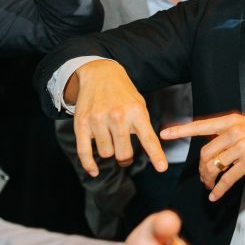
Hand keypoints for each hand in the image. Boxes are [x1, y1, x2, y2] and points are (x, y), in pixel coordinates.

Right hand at [72, 61, 167, 176]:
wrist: (100, 74)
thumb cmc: (124, 94)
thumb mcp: (139, 105)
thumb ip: (142, 126)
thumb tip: (148, 150)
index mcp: (136, 112)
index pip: (148, 139)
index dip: (156, 155)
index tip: (162, 168)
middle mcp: (118, 116)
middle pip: (123, 153)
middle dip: (125, 158)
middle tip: (125, 156)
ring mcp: (98, 120)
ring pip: (106, 153)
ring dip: (109, 151)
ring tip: (110, 139)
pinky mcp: (81, 123)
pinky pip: (84, 152)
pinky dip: (89, 164)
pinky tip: (94, 171)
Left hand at [161, 113, 244, 201]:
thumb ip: (228, 134)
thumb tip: (211, 148)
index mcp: (232, 121)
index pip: (201, 125)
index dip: (181, 130)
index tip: (164, 133)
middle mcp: (235, 132)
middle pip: (205, 153)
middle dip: (201, 169)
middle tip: (204, 178)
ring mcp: (242, 147)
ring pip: (214, 166)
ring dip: (208, 180)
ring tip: (210, 185)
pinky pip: (227, 179)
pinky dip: (219, 190)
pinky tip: (215, 195)